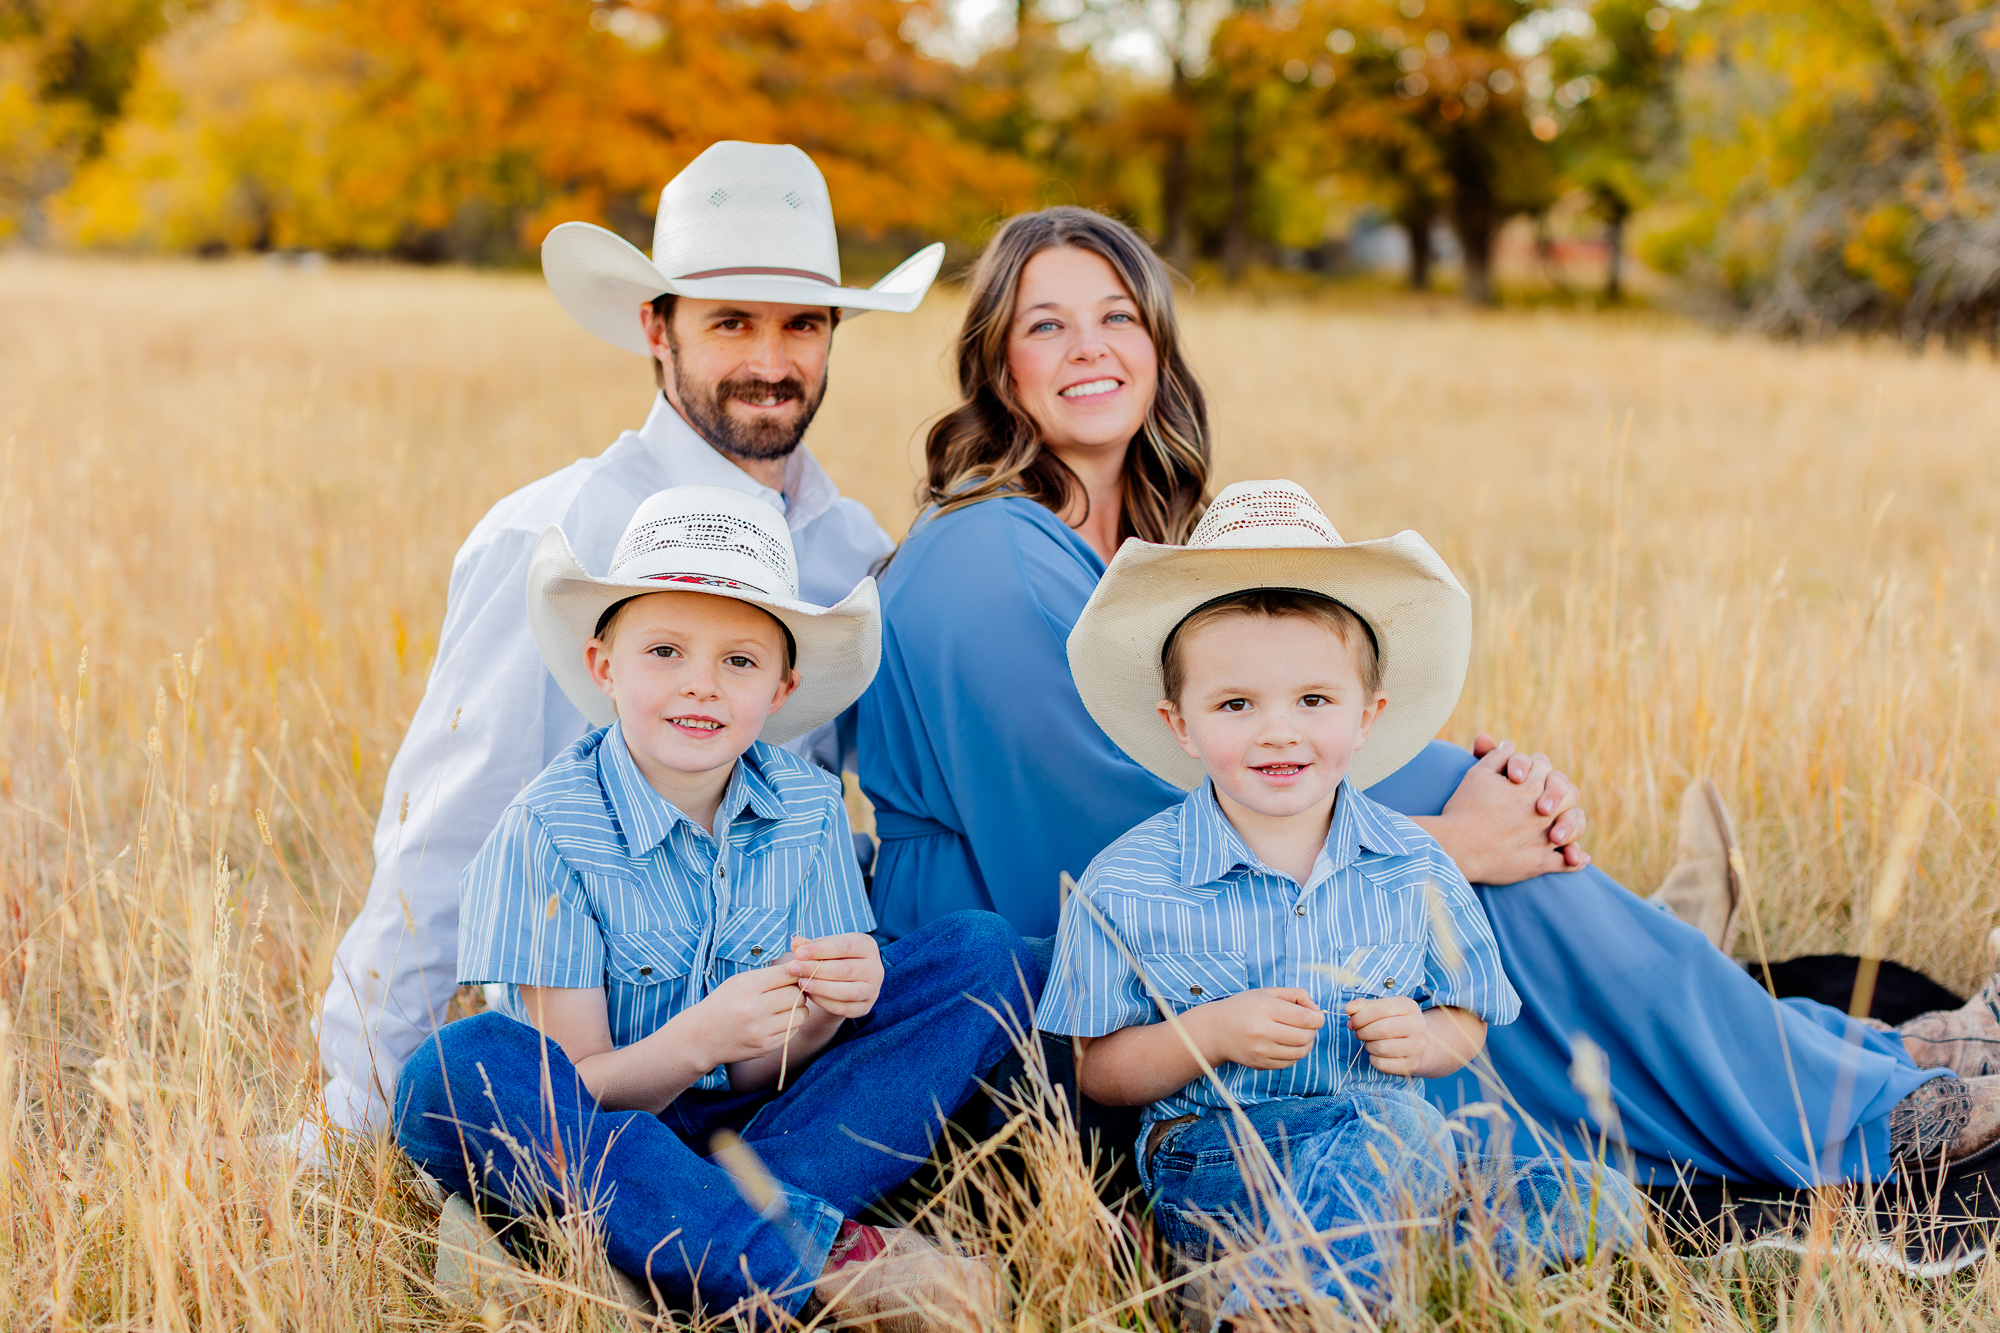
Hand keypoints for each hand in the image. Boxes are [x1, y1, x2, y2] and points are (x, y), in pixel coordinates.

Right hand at [685, 965, 807, 1066]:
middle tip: (789, 990)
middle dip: (798, 991)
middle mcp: (754, 1010)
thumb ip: (771, 975)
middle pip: (797, 995)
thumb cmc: (724, 1003)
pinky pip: (793, 1031)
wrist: (702, 1037)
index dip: (796, 972)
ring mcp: (761, 1032)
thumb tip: (803, 968)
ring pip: (801, 1015)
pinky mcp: (766, 1047)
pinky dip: (790, 1024)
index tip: (796, 972)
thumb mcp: (740, 981)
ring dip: (798, 1009)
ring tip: (786, 1006)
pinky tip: (777, 1020)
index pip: (787, 974)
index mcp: (747, 988)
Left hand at [785, 933, 882, 1019]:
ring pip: (848, 991)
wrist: (849, 980)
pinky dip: (824, 1001)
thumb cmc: (835, 957)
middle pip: (845, 970)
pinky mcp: (865, 1007)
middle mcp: (875, 968)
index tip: (798, 953)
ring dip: (821, 987)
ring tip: (801, 983)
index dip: (820, 950)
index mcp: (867, 946)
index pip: (844, 947)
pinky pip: (843, 1007)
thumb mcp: (824, 947)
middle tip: (794, 969)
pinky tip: (809, 994)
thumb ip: (810, 945)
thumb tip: (795, 942)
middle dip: (816, 970)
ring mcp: (872, 990)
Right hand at [1195, 988, 1324, 1069]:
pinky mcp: (1260, 1064)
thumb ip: (1296, 995)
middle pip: (1305, 1037)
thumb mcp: (1267, 992)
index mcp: (1266, 1009)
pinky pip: (1289, 1063)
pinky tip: (1288, 1044)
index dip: (1318, 1018)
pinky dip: (1295, 1054)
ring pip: (1300, 1052)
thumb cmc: (1244, 1007)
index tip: (1317, 1016)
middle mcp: (1262, 1031)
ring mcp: (1261, 1051)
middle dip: (1313, 1031)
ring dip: (1307, 1043)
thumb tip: (1316, 1010)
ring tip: (1300, 1034)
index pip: (1306, 1018)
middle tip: (1308, 1025)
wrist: (1216, 1030)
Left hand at [1345, 996, 1430, 1075]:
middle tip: (1358, 1033)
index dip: (1360, 1016)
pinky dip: (1373, 1059)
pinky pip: (1383, 1064)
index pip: (1380, 1009)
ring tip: (1369, 1042)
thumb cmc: (1393, 1021)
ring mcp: (1417, 1047)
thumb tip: (1349, 1008)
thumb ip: (1363, 1005)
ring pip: (1381, 1048)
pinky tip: (1376, 1053)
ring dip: (1368, 1045)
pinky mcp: (1411, 1064)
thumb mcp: (1381, 1007)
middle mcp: (1417, 1026)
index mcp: (1408, 1007)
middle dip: (1362, 1032)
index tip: (1351, 1021)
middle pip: (1381, 1029)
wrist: (1415, 1042)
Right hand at [1423, 737, 1587, 883]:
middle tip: (1546, 801)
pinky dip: (1574, 859)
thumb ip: (1497, 756)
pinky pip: (1567, 863)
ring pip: (1575, 828)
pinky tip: (1577, 857)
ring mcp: (1545, 839)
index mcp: (1532, 787)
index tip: (1525, 779)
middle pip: (1570, 796)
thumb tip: (1510, 745)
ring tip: (1562, 825)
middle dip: (1560, 794)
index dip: (1540, 772)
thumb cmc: (1464, 808)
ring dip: (1572, 824)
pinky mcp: (1540, 864)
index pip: (1550, 771)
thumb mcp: (1478, 774)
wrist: (1456, 846)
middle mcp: (1545, 812)